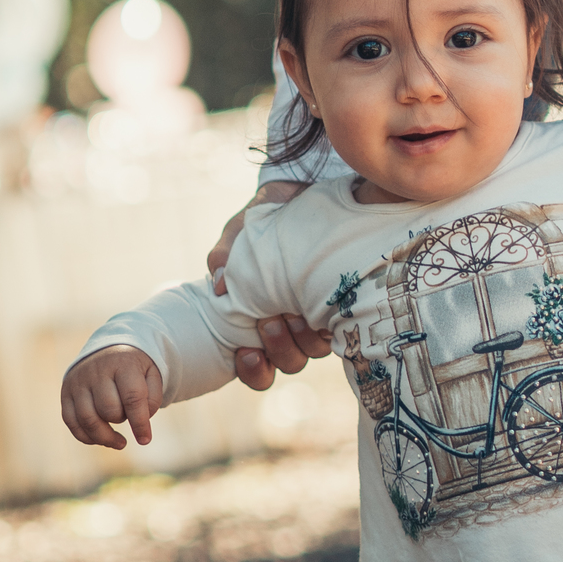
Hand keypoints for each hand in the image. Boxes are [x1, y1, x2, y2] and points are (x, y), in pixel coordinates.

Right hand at [62, 346, 162, 449]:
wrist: (108, 348)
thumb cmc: (134, 368)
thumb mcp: (152, 374)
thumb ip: (153, 398)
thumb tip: (141, 425)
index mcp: (123, 363)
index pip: (132, 397)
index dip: (140, 423)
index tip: (145, 440)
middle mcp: (97, 371)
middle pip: (109, 410)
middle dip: (122, 419)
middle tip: (128, 415)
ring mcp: (78, 382)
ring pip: (88, 420)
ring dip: (105, 436)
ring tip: (120, 442)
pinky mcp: (66, 393)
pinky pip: (72, 423)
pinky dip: (87, 437)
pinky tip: (102, 439)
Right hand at [207, 181, 331, 390]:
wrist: (303, 192)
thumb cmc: (266, 219)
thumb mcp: (240, 232)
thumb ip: (225, 256)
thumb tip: (217, 285)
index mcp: (261, 319)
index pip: (258, 366)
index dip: (252, 370)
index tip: (246, 352)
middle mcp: (293, 324)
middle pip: (289, 363)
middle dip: (278, 349)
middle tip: (271, 320)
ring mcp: (320, 315)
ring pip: (315, 351)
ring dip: (302, 339)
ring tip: (294, 312)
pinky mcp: (346, 301)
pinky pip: (343, 329)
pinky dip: (330, 325)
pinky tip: (321, 308)